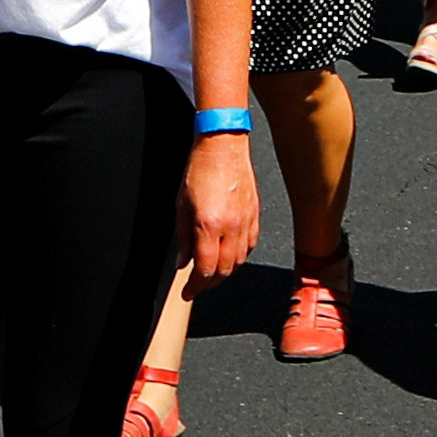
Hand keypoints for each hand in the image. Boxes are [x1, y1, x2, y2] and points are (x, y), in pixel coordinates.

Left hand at [183, 134, 259, 282]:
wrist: (223, 145)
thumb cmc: (200, 169)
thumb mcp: (180, 205)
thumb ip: (182, 238)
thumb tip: (183, 262)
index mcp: (208, 225)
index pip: (205, 269)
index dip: (196, 286)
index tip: (188, 291)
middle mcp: (230, 226)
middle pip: (224, 270)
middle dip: (210, 283)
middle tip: (198, 285)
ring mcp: (246, 221)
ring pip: (239, 261)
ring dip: (225, 272)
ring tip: (212, 272)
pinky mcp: (256, 215)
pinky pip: (250, 246)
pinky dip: (239, 256)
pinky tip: (229, 254)